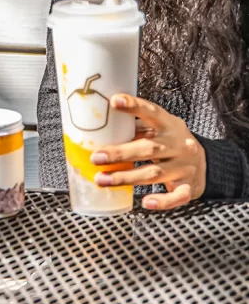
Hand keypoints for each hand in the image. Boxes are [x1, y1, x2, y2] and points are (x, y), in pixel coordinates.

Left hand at [91, 94, 206, 210]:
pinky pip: (176, 196)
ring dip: (126, 178)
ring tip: (102, 179)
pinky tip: (145, 202)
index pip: (151, 112)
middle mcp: (178, 145)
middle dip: (120, 153)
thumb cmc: (173, 143)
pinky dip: (161, 201)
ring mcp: (185, 167)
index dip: (134, 106)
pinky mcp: (189, 188)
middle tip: (96, 157)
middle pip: (148, 149)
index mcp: (169, 125)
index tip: (115, 101)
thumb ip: (138, 127)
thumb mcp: (161, 129)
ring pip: (154, 173)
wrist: (207, 163)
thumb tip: (102, 126)